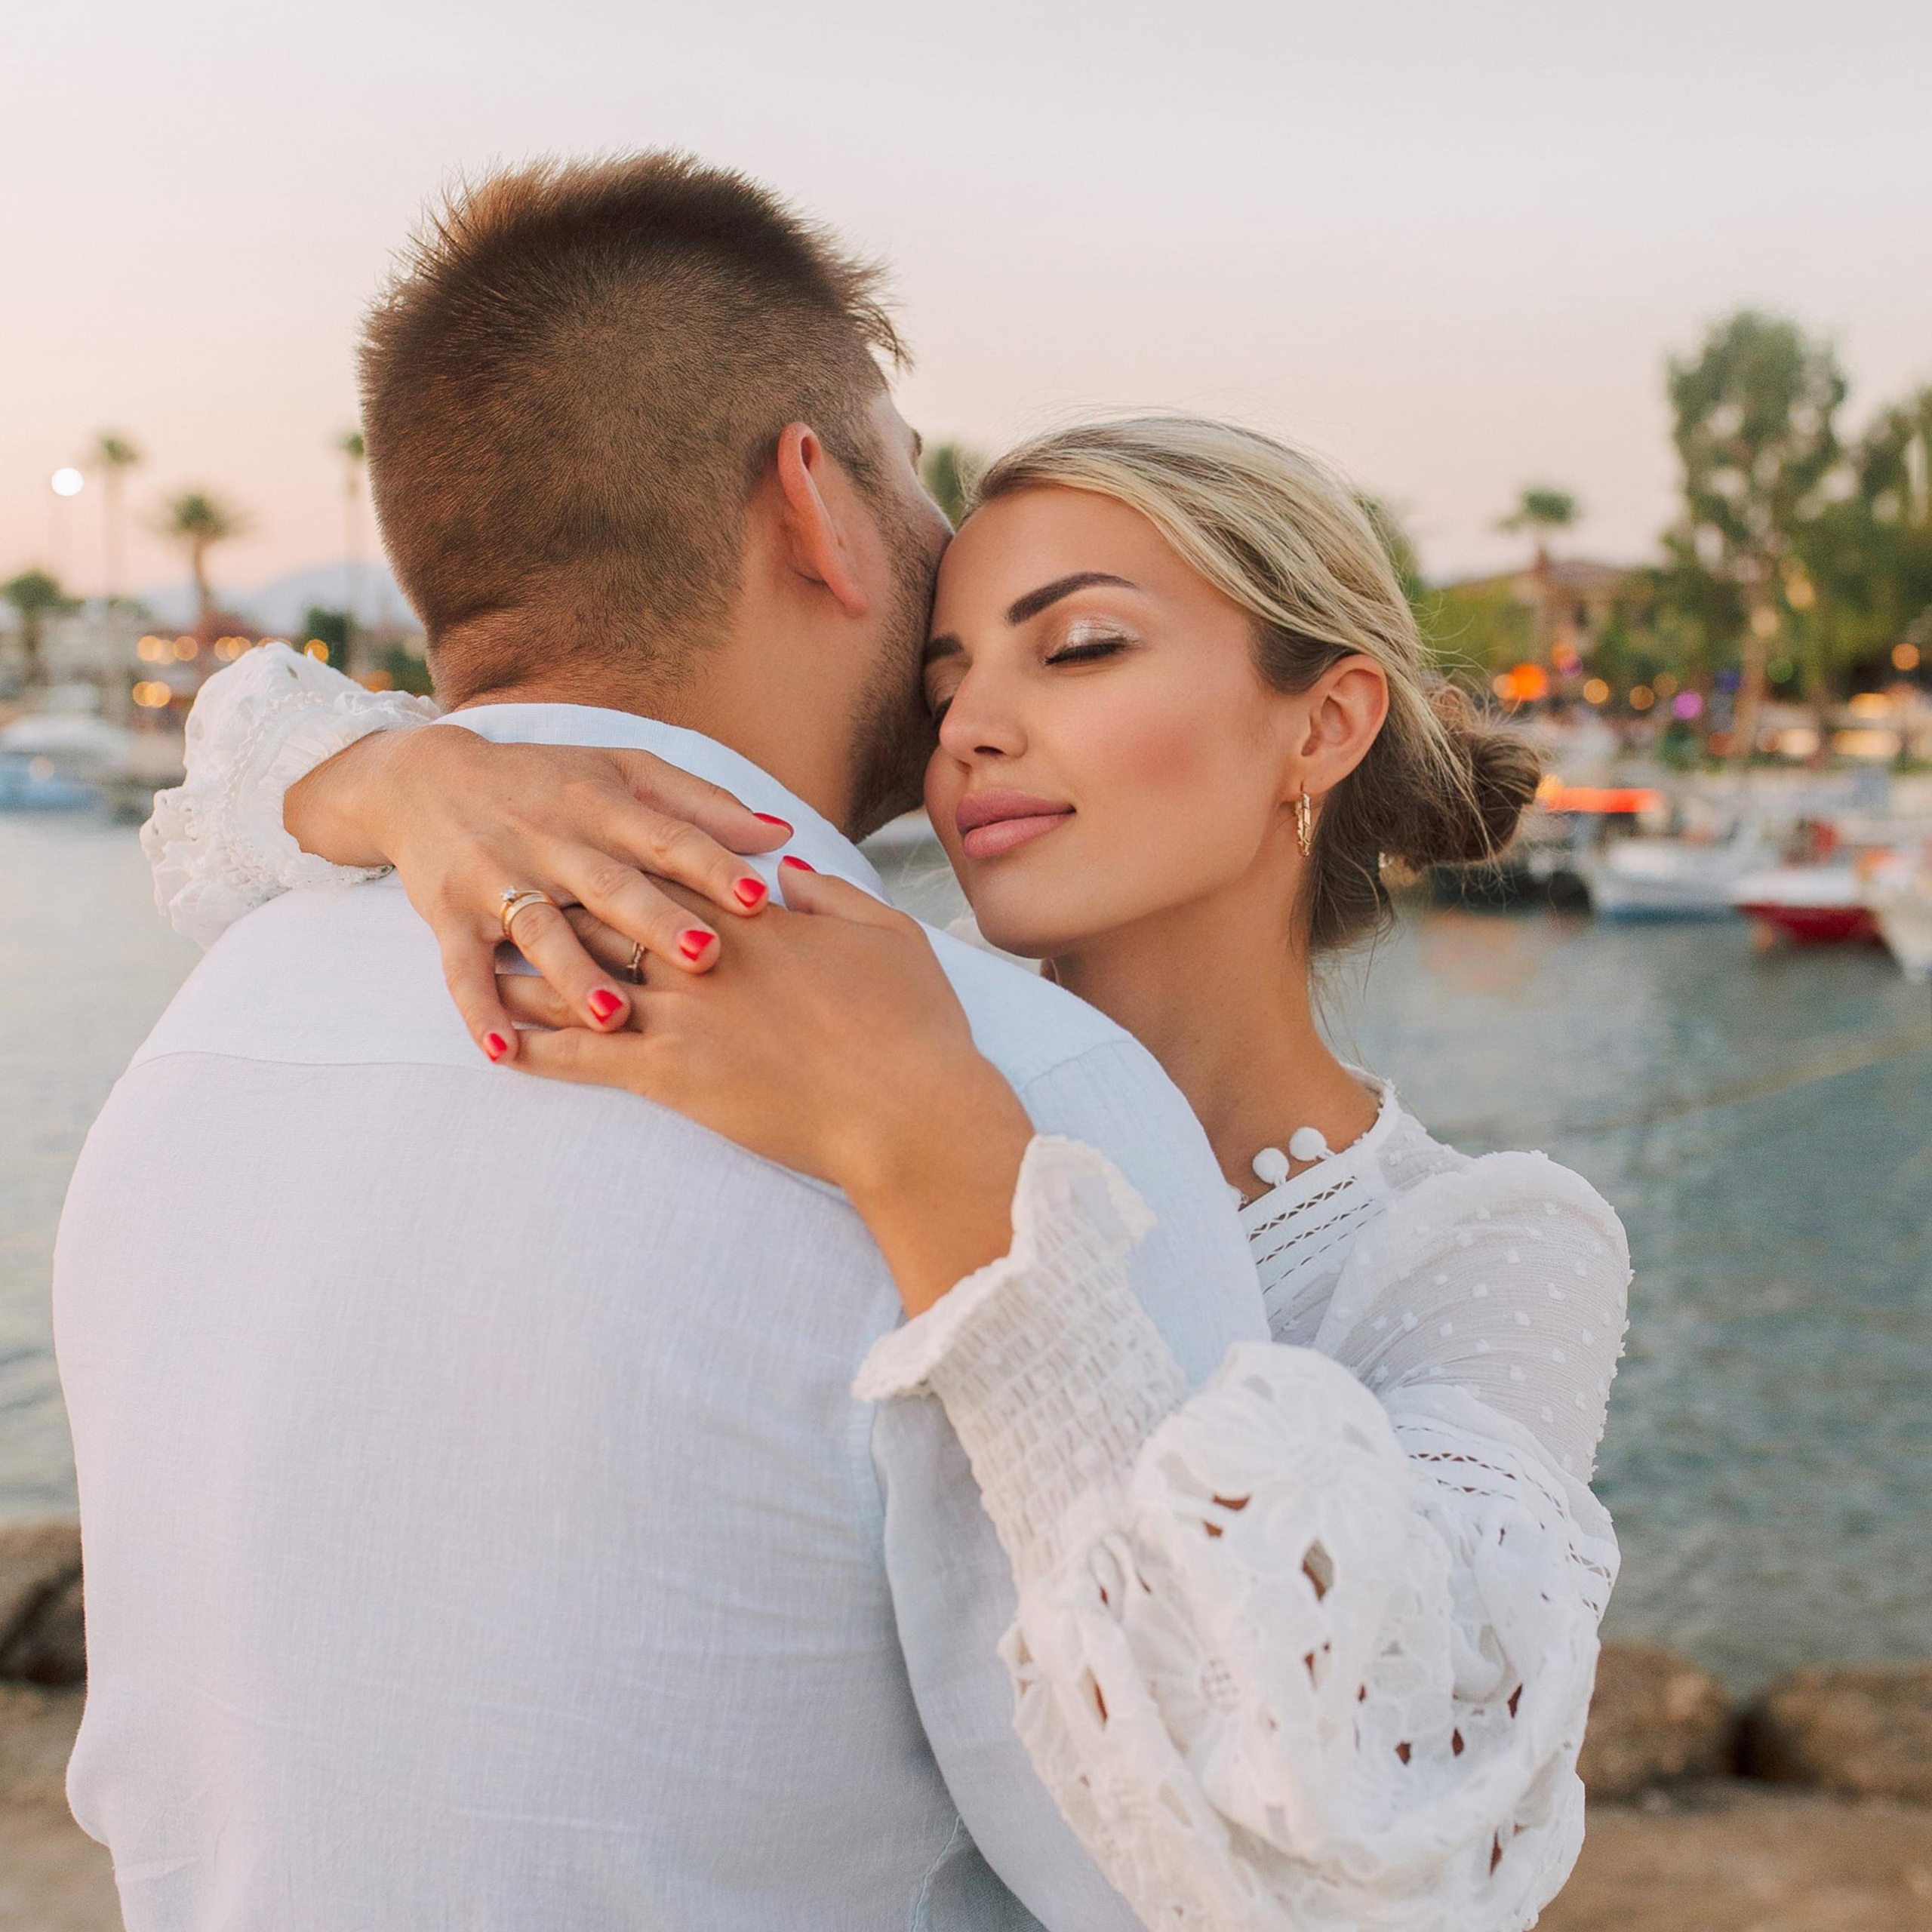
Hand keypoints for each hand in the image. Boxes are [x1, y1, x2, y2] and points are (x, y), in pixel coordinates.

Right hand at [284, 725, 792, 1061]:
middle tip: (704, 956)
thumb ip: (701, 806)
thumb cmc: (548, 782)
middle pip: (609, 886)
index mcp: (601, 806)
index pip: (665, 838)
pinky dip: (480, 1009)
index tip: (758, 897)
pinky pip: (462, 968)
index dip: (710, 866)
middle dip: (655, 920)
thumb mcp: (623, 773)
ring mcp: (497, 880)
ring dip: (573, 975)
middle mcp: (552, 842)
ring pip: (540, 931)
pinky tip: (503, 1050)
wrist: (426, 780)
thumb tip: (781, 834)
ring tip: (611, 1015)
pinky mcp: (451, 916)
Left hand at [497, 868, 1036, 1313]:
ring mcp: (678, 1014)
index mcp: (757, 919)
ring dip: (527, 965)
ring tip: (483, 951)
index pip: (674, 869)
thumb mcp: (887, 937)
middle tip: (512, 877)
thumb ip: (832, 897)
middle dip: (558, 893)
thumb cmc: (914, 1027)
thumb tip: (786, 872)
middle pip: (611, 910)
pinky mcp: (666, 1074)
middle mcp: (703, 956)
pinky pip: (579, 1056)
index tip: (591, 838)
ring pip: (579, 977)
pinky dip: (533, 1045)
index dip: (630, 854)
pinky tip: (495, 1044)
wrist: (910, 1112)